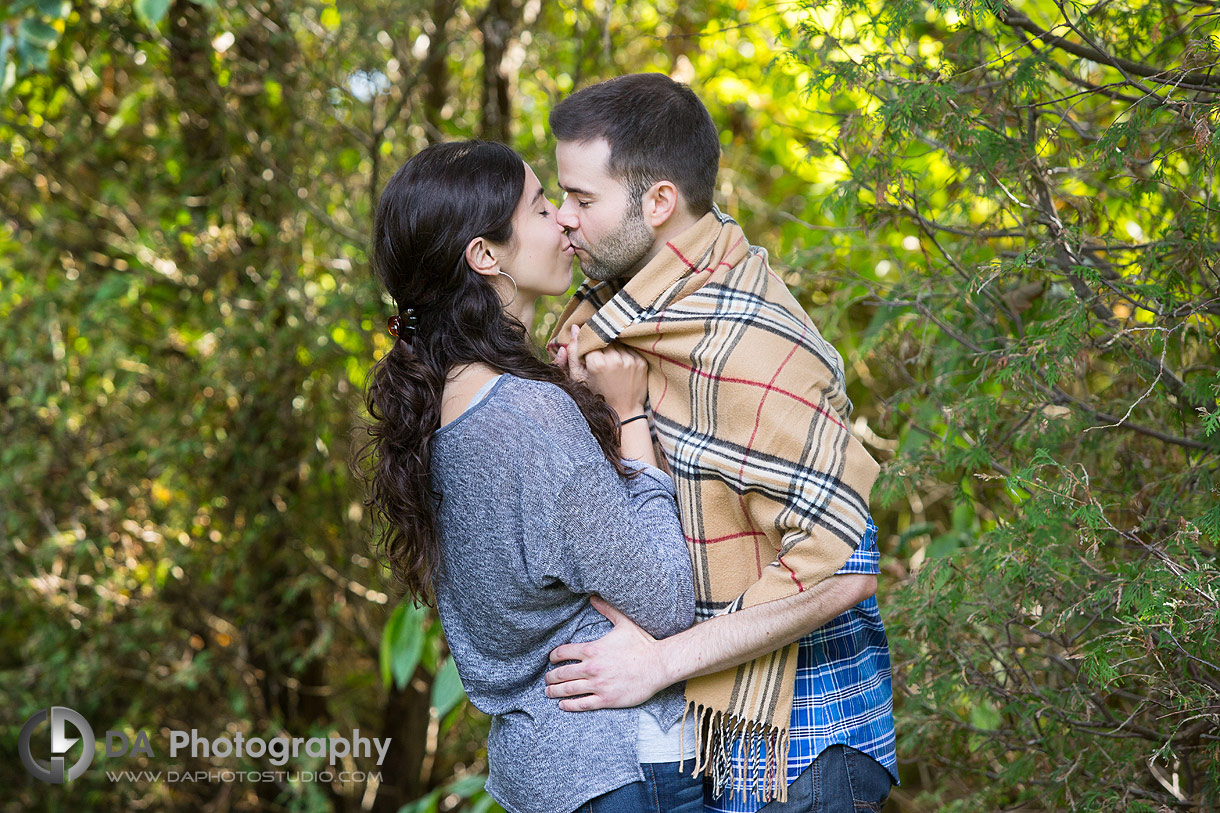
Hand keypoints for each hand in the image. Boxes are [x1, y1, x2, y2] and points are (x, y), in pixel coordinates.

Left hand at [545, 596, 667, 710]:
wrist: (657, 666)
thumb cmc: (642, 644)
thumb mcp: (624, 623)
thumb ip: (607, 610)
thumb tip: (594, 597)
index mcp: (592, 649)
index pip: (563, 653)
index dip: (553, 656)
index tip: (551, 660)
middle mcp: (591, 668)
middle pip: (562, 673)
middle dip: (551, 677)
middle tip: (547, 679)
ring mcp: (598, 685)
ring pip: (568, 690)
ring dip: (555, 691)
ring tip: (549, 692)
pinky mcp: (606, 699)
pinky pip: (582, 704)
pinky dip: (569, 705)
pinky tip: (562, 705)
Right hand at [557, 325, 647, 417]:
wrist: (624, 412)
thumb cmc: (596, 395)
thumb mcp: (579, 377)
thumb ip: (573, 352)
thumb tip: (574, 327)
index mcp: (596, 362)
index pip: (590, 339)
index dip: (588, 342)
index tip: (589, 349)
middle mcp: (614, 359)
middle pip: (605, 339)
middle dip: (601, 343)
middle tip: (600, 356)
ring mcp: (629, 360)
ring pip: (618, 342)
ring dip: (613, 347)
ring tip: (611, 362)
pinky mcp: (640, 362)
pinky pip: (629, 348)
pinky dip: (624, 353)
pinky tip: (621, 365)